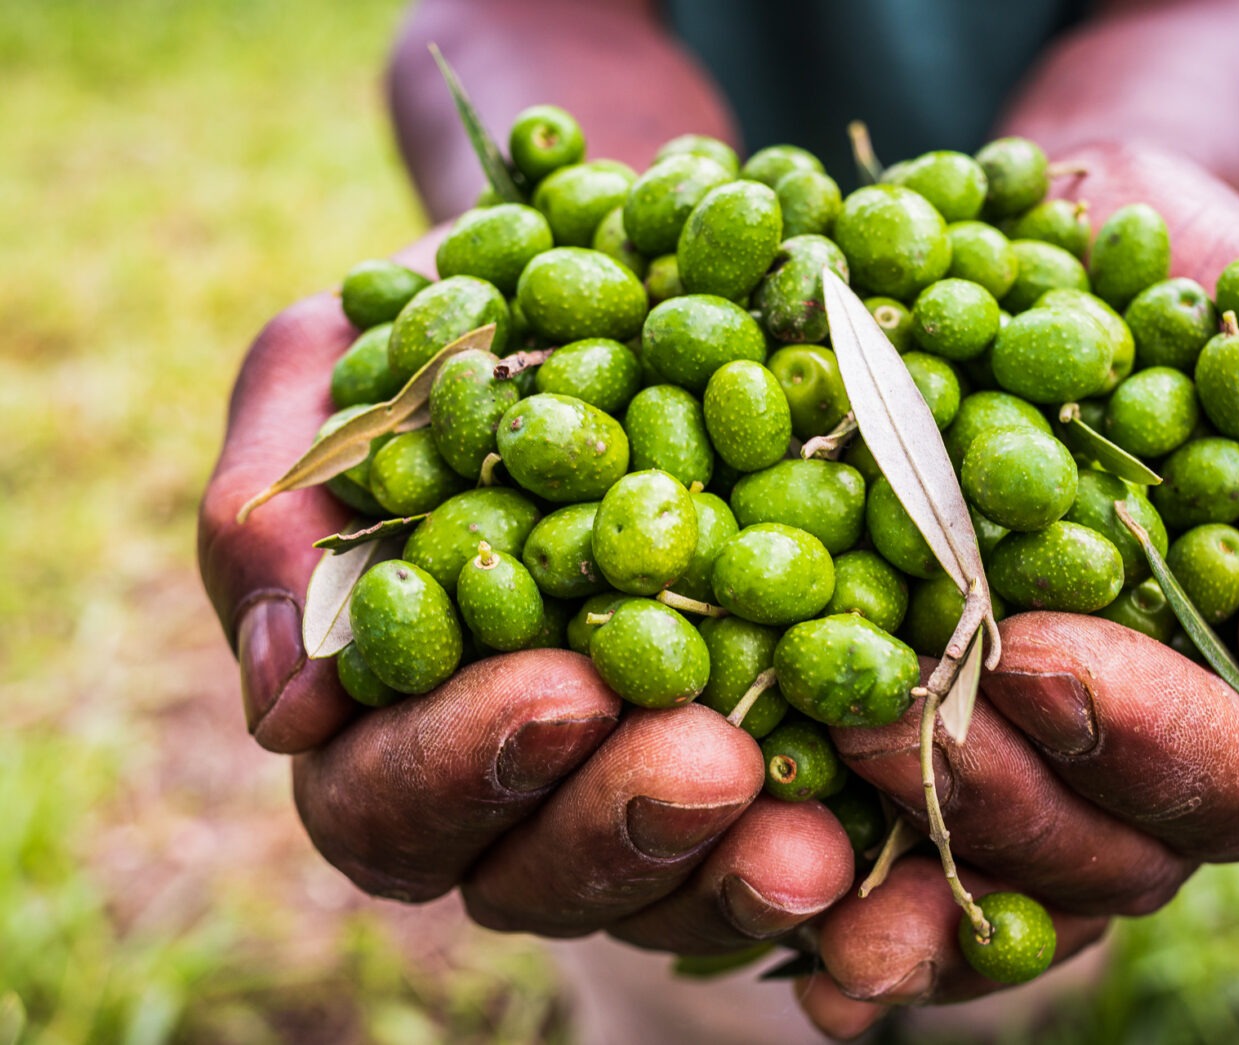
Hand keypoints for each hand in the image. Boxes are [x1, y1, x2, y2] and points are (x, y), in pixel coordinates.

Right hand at [196, 242, 851, 952]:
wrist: (626, 267)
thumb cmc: (456, 325)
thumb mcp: (333, 376)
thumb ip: (275, 518)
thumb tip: (290, 709)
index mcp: (390, 716)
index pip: (388, 799)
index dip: (464, 768)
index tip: (560, 690)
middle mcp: (520, 783)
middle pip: (538, 876)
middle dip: (620, 826)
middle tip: (707, 762)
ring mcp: (649, 786)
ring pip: (675, 892)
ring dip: (741, 873)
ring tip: (816, 835)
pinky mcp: (777, 766)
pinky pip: (803, 850)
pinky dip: (851, 860)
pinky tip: (904, 847)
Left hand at [792, 142, 1238, 1037]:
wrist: (1059, 234)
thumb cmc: (1205, 285)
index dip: (1139, 743)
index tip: (1032, 655)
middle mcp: (1146, 752)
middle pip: (1097, 855)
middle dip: (993, 798)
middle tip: (874, 719)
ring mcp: (1029, 749)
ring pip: (985, 871)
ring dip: (891, 877)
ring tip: (788, 840)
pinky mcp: (915, 715)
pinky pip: (882, 829)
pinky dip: (830, 868)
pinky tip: (760, 894)